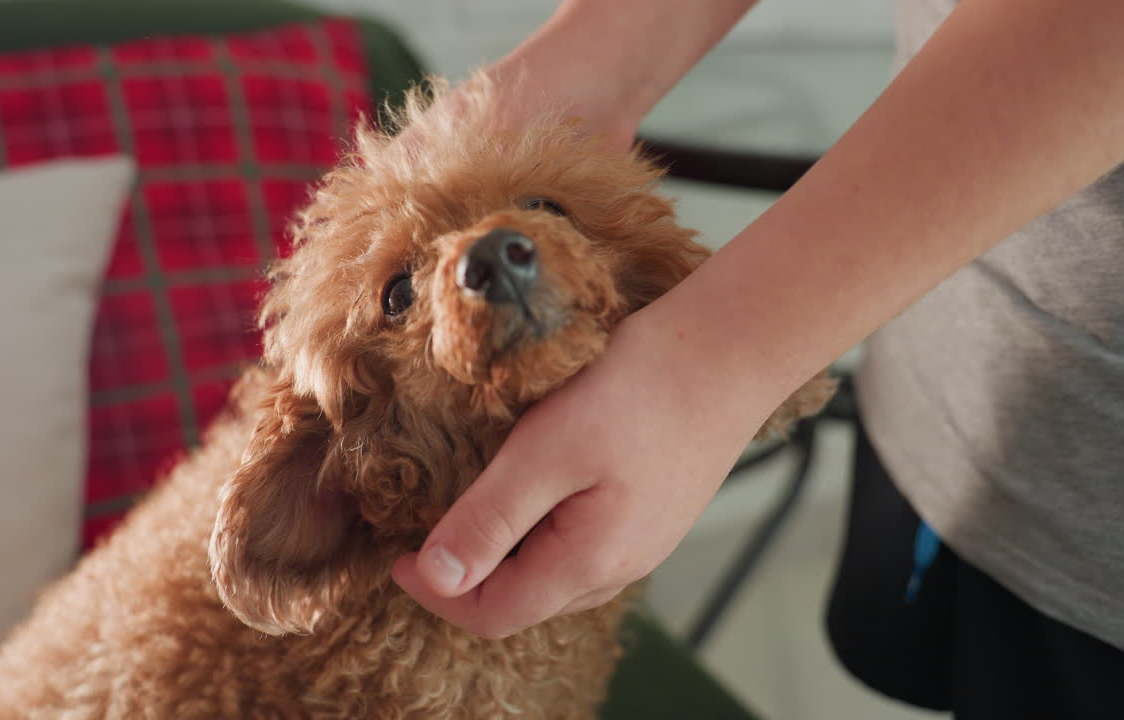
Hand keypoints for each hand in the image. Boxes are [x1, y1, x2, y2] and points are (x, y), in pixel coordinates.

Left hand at [390, 311, 763, 637]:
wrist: (725, 351)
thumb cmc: (641, 392)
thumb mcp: (545, 452)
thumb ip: (489, 519)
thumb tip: (437, 577)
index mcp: (589, 563)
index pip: (493, 615)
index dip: (436, 593)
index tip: (398, 553)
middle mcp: (619, 566)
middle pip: (523, 601)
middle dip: (468, 577)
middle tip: (427, 530)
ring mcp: (641, 542)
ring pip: (553, 573)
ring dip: (504, 553)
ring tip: (473, 506)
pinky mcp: (651, 512)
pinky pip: (580, 542)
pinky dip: (540, 529)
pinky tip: (531, 486)